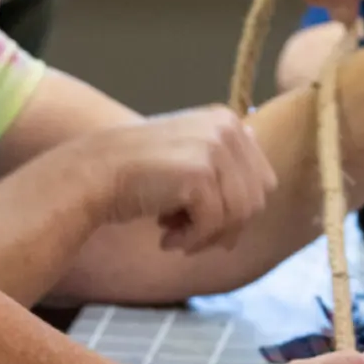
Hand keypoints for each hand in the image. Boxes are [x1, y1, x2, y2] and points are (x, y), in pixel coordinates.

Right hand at [86, 107, 275, 253]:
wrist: (95, 172)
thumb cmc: (140, 171)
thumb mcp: (188, 154)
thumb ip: (226, 162)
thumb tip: (268, 185)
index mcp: (228, 121)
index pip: (262, 180)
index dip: (238, 211)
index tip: (207, 222)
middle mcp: (227, 129)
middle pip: (256, 200)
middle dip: (227, 227)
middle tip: (192, 237)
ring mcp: (215, 149)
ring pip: (239, 215)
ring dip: (208, 237)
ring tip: (176, 239)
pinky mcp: (200, 174)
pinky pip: (214, 224)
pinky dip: (191, 241)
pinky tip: (166, 240)